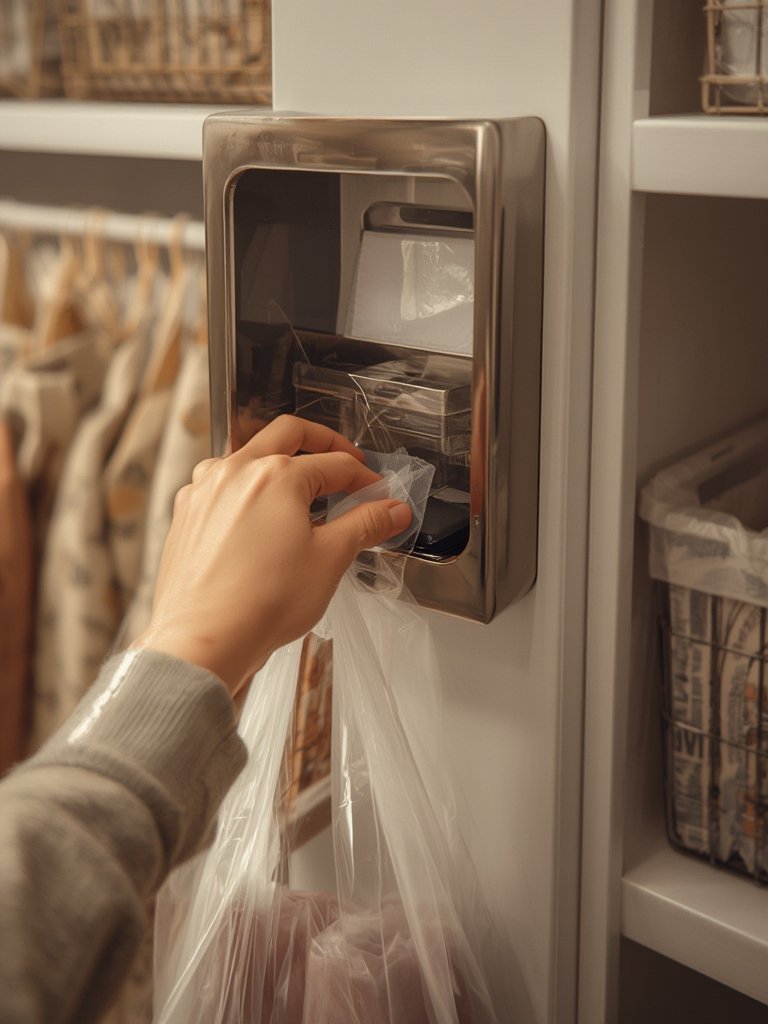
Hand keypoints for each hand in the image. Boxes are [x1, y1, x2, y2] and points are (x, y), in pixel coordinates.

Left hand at [131, 416, 411, 696]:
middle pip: (288, 435)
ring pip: (248, 456)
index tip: (376, 493)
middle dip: (322, 442)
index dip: (364, 477)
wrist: (204, 640)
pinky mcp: (186, 514)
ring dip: (279, 463)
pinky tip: (260, 518)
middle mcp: (235, 471)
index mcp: (276, 475)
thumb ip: (365, 525)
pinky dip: (247, 490)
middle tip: (343, 460)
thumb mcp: (330, 559)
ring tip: (300, 490)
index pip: (335, 464)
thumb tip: (392, 511)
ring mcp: (204, 490)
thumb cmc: (261, 603)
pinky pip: (222, 485)